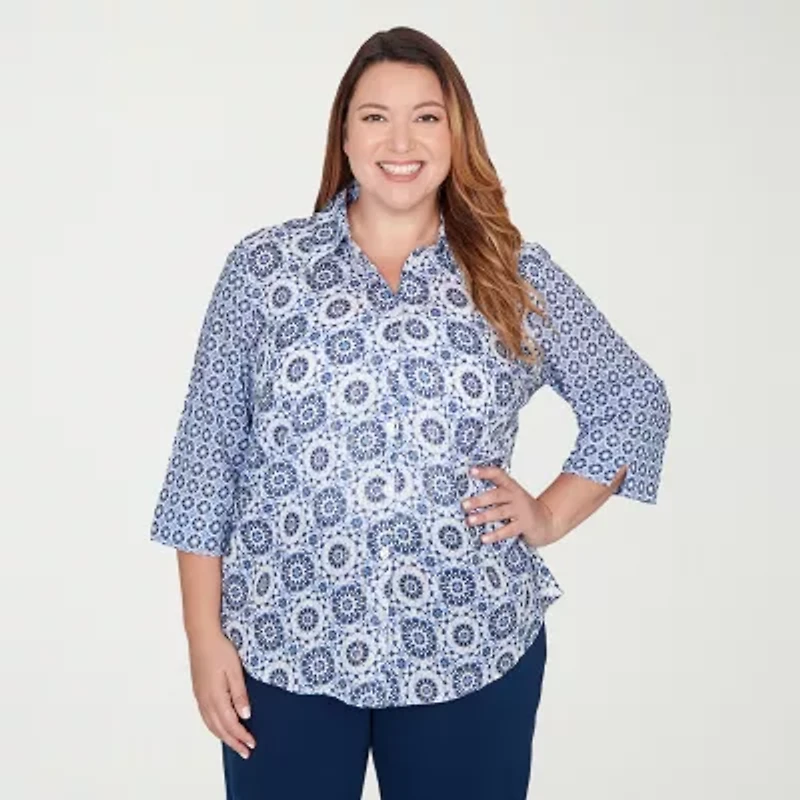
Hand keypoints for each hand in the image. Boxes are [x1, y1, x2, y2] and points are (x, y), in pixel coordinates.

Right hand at [188, 628, 255, 759]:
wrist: (202, 637)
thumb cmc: (220, 650)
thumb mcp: (235, 670)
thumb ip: (239, 694)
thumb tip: (245, 715)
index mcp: (216, 696)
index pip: (230, 723)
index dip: (241, 736)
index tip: (252, 744)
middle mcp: (205, 700)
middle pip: (220, 728)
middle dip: (233, 742)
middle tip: (245, 752)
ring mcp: (200, 697)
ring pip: (211, 724)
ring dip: (223, 737)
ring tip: (235, 744)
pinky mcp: (198, 691)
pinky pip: (206, 717)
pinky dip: (214, 727)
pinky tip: (220, 727)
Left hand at [462, 465, 556, 547]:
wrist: (548, 521)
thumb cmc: (522, 509)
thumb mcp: (511, 497)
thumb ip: (494, 495)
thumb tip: (467, 499)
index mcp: (511, 486)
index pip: (498, 474)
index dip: (485, 472)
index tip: (471, 471)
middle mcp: (516, 496)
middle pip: (496, 495)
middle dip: (479, 500)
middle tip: (464, 505)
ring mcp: (521, 510)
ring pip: (500, 512)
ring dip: (483, 516)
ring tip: (469, 520)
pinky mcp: (525, 525)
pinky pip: (508, 530)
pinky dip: (495, 534)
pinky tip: (483, 538)